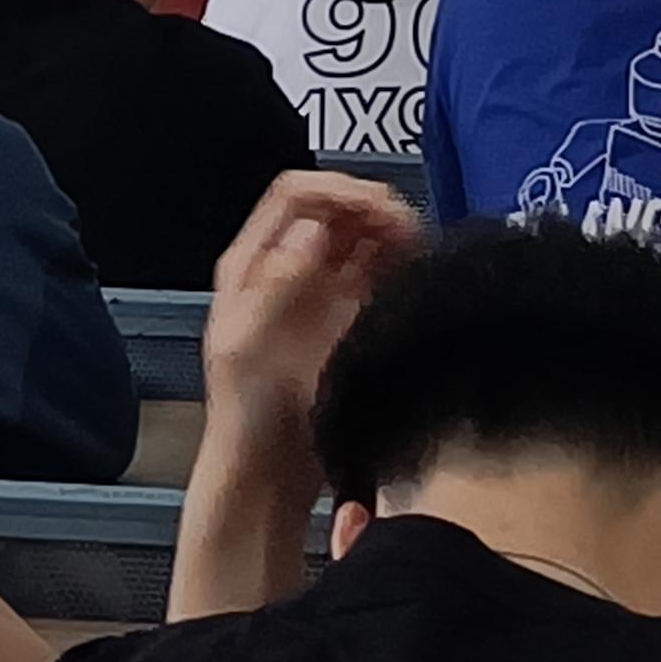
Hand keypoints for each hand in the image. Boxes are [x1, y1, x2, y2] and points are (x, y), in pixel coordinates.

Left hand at [206, 172, 422, 435]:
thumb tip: (312, 232)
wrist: (269, 472)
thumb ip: (276, 285)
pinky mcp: (351, 319)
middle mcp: (289, 270)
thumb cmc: (243, 417)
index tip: (374, 206)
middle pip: (336, 208)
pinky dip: (402, 261)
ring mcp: (322, 293)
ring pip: (363, 234)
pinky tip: (416, 269)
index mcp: (253, 265)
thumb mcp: (246, 347)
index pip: (296, 196)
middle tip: (406, 224)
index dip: (337, 189)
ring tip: (417, 242)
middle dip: (373, 205)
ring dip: (392, 228)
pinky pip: (381, 271)